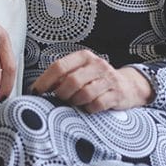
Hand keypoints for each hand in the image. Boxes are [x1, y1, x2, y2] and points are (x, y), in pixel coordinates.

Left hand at [29, 50, 153, 112]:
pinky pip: (97, 104)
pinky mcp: (117, 94)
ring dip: (76, 102)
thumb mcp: (80, 71)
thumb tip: (39, 87)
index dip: (45, 80)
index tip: (37, 91)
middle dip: (62, 93)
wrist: (128, 85)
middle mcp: (96, 65)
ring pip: (84, 94)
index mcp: (83, 57)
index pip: (59, 66)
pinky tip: (89, 106)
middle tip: (61, 98)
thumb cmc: (97, 79)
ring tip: (76, 101)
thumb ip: (62, 76)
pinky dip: (89, 108)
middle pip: (71, 81)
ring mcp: (108, 79)